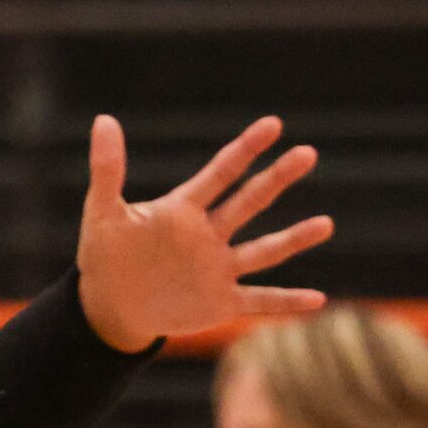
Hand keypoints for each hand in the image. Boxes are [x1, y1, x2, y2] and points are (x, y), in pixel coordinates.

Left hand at [74, 115, 333, 352]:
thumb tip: (103, 119)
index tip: (273, 124)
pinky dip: (286, 302)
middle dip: (276, 178)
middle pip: (249, 201)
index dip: (245, 149)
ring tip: (325, 224)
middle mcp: (209, 235)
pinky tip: (317, 300)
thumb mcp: (101, 214)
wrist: (108, 307)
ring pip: (264, 250)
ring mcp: (218, 268)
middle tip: (307, 153)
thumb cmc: (106, 257)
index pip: (220, 173)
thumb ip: (107, 170)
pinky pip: (259, 300)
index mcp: (183, 210)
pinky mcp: (220, 302)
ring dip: (294, 238)